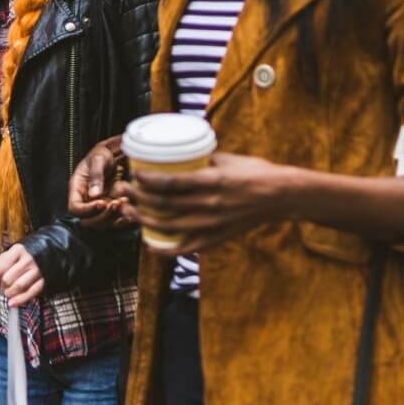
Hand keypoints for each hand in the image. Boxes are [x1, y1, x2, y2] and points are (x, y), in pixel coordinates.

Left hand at [0, 244, 43, 307]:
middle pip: (8, 279)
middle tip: (2, 287)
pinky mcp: (43, 280)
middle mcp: (28, 260)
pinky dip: (21, 300)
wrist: (47, 252)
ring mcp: (37, 270)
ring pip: (19, 286)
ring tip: (8, 293)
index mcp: (17, 251)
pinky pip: (31, 293)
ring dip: (10, 294)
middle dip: (2, 286)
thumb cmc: (25, 255)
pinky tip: (13, 303)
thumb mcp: (9, 255)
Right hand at [68, 136, 135, 228]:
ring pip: (101, 223)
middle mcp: (85, 200)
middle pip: (87, 220)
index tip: (101, 203)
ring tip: (124, 202)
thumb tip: (94, 195)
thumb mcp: (98, 159)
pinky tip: (130, 213)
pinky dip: (121, 220)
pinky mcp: (109, 208)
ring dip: (113, 217)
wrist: (114, 154)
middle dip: (102, 216)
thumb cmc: (102, 154)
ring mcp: (97, 206)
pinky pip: (113, 220)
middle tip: (116, 203)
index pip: (75, 208)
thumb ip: (96, 175)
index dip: (87, 210)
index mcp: (77, 188)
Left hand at [122, 153, 295, 254]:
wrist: (280, 197)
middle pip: (163, 205)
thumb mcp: (227, 159)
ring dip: (143, 220)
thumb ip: (201, 159)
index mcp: (212, 182)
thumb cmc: (255, 172)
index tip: (133, 173)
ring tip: (128, 211)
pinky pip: (185, 248)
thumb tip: (177, 155)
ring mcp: (212, 225)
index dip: (147, 180)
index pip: (171, 183)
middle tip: (123, 189)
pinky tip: (148, 243)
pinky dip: (164, 248)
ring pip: (168, 227)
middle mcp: (210, 205)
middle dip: (137, 197)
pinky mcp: (215, 238)